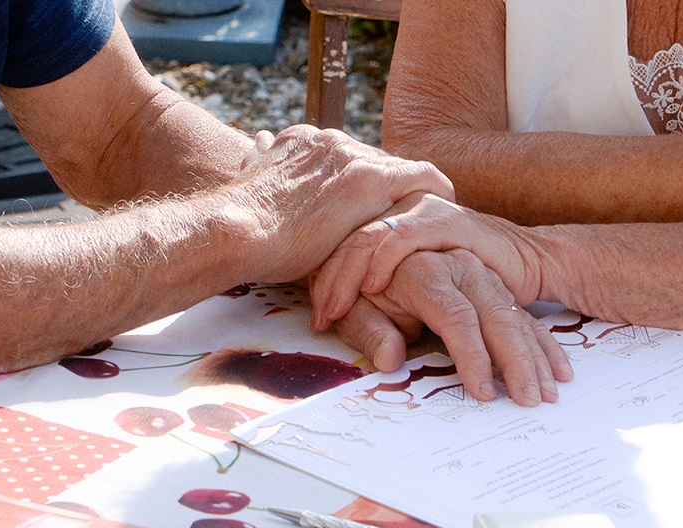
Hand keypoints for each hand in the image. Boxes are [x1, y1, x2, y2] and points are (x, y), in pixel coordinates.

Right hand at [224, 126, 453, 283]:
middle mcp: (329, 140)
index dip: (362, 182)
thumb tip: (258, 141)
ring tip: (424, 221)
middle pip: (376, 162)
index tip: (370, 206)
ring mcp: (351, 156)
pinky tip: (444, 212)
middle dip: (389, 191)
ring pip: (400, 170)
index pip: (347, 157)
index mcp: (301, 141)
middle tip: (405, 219)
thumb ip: (261, 160)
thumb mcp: (250, 181)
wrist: (237, 231)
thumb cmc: (238, 225)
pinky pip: (423, 177)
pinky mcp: (371, 179)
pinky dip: (437, 192)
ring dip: (410, 196)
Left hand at [309, 192, 538, 329]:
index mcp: (384, 215)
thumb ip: (374, 312)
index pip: (335, 240)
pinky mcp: (446, 219)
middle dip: (325, 279)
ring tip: (334, 310)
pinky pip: (403, 234)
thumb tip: (336, 334)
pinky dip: (382, 261)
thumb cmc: (465, 283)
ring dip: (345, 276)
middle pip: (343, 234)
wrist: (526, 263)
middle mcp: (398, 207)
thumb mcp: (410, 300)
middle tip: (318, 318)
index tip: (315, 318)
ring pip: (366, 234)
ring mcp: (422, 209)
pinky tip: (372, 286)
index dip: (319, 278)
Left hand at [333, 249, 571, 406]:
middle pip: (496, 315)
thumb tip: (390, 360)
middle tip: (528, 400)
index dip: (473, 356)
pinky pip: (524, 316)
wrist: (380, 253)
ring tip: (547, 394)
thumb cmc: (367, 289)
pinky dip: (543, 344)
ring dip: (535, 357)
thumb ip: (372, 334)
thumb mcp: (358, 310)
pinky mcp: (494, 287)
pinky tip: (559, 371)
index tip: (483, 391)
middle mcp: (460, 267)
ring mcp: (482, 275)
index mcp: (424, 269)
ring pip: (515, 316)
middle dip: (516, 361)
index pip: (457, 317)